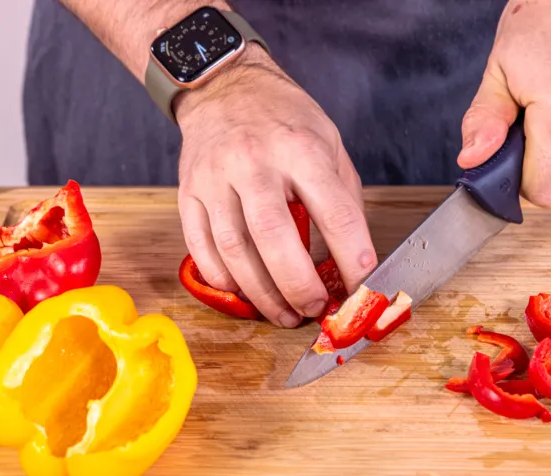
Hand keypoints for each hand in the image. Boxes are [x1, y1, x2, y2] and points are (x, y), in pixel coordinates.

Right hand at [175, 45, 376, 327]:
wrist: (224, 87)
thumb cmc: (284, 120)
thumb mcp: (329, 143)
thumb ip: (343, 199)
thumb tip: (355, 257)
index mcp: (300, 149)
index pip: (334, 213)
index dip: (352, 256)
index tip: (362, 287)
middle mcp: (254, 163)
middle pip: (274, 238)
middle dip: (299, 286)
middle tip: (315, 310)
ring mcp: (214, 179)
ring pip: (234, 250)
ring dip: (262, 294)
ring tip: (284, 314)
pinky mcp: (188, 193)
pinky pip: (200, 248)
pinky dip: (224, 280)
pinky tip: (245, 293)